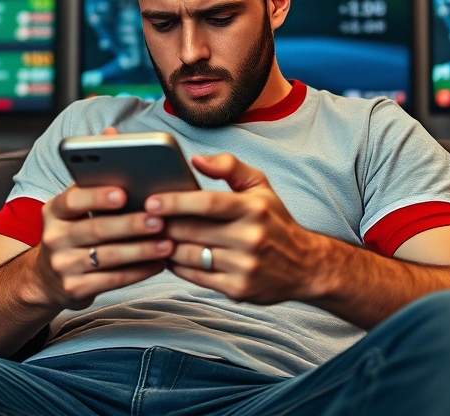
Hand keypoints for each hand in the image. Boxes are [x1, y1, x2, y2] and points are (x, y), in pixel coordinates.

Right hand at [34, 127, 172, 309]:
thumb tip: (111, 132)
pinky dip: (139, 272)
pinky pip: (112, 280)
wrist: (46, 279)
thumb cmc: (72, 232)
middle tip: (159, 218)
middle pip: (95, 229)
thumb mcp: (74, 204)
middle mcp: (54, 238)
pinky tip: (160, 263)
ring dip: (141, 250)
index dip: (97, 196)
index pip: (73, 200)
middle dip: (130, 224)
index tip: (123, 192)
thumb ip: (95, 173)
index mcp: (54, 211)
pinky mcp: (75, 290)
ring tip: (168, 242)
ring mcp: (63, 266)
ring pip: (108, 257)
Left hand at [149, 153, 325, 304]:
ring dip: (166, 246)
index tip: (151, 202)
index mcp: (254, 208)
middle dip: (163, 225)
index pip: (208, 203)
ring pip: (189, 255)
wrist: (306, 266)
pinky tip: (170, 256)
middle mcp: (251, 237)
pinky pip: (195, 277)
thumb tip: (195, 160)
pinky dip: (177, 266)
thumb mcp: (260, 186)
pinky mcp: (238, 289)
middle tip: (143, 220)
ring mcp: (244, 266)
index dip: (175, 202)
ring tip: (153, 237)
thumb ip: (229, 166)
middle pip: (192, 231)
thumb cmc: (276, 221)